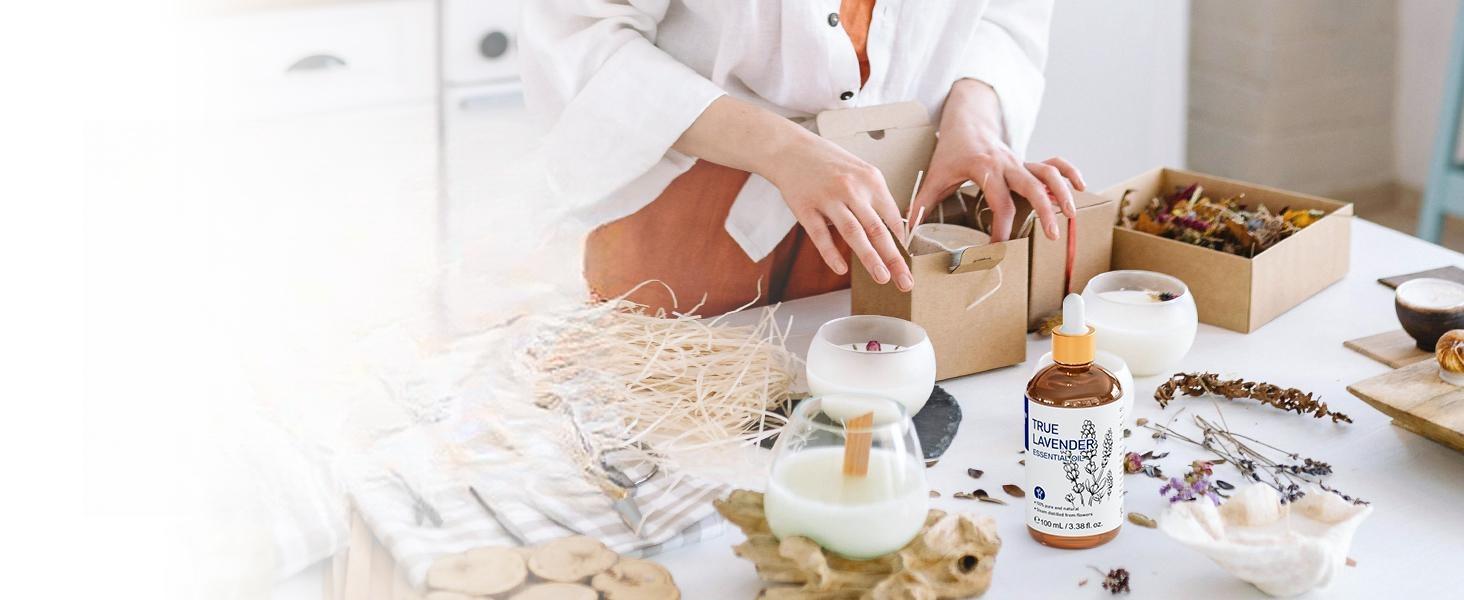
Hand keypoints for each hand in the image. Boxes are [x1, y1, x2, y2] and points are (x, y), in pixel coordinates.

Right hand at [763, 133, 913, 291]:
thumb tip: (892, 229)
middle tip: (906, 281)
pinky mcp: (806, 208)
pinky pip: (820, 235)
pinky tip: (840, 269)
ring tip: (882, 277)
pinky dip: (831, 253)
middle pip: (878, 229)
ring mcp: (828, 199)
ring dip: (870, 258)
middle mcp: (852, 189)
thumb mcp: (859, 172)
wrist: (790, 149)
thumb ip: (874, 198)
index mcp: (871, 180)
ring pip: (854, 233)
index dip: (902, 243)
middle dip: (894, 259)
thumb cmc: (828, 163)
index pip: (893, 217)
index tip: (908, 263)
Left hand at [910, 79, 1086, 241]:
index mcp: (984, 168)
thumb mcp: (934, 176)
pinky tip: (1080, 187)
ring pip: (1048, 173)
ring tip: (1071, 217)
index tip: (998, 249)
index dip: (1001, 228)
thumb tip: (905, 230)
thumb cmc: (950, 151)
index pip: (999, 202)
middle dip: (1044, 211)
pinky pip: (1054, 163)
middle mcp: (1007, 163)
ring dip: (1062, 194)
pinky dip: (1069, 173)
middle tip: (1051, 236)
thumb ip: (921, 203)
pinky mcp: (1028, 161)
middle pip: (1032, 186)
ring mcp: (1021, 161)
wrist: (966, 121)